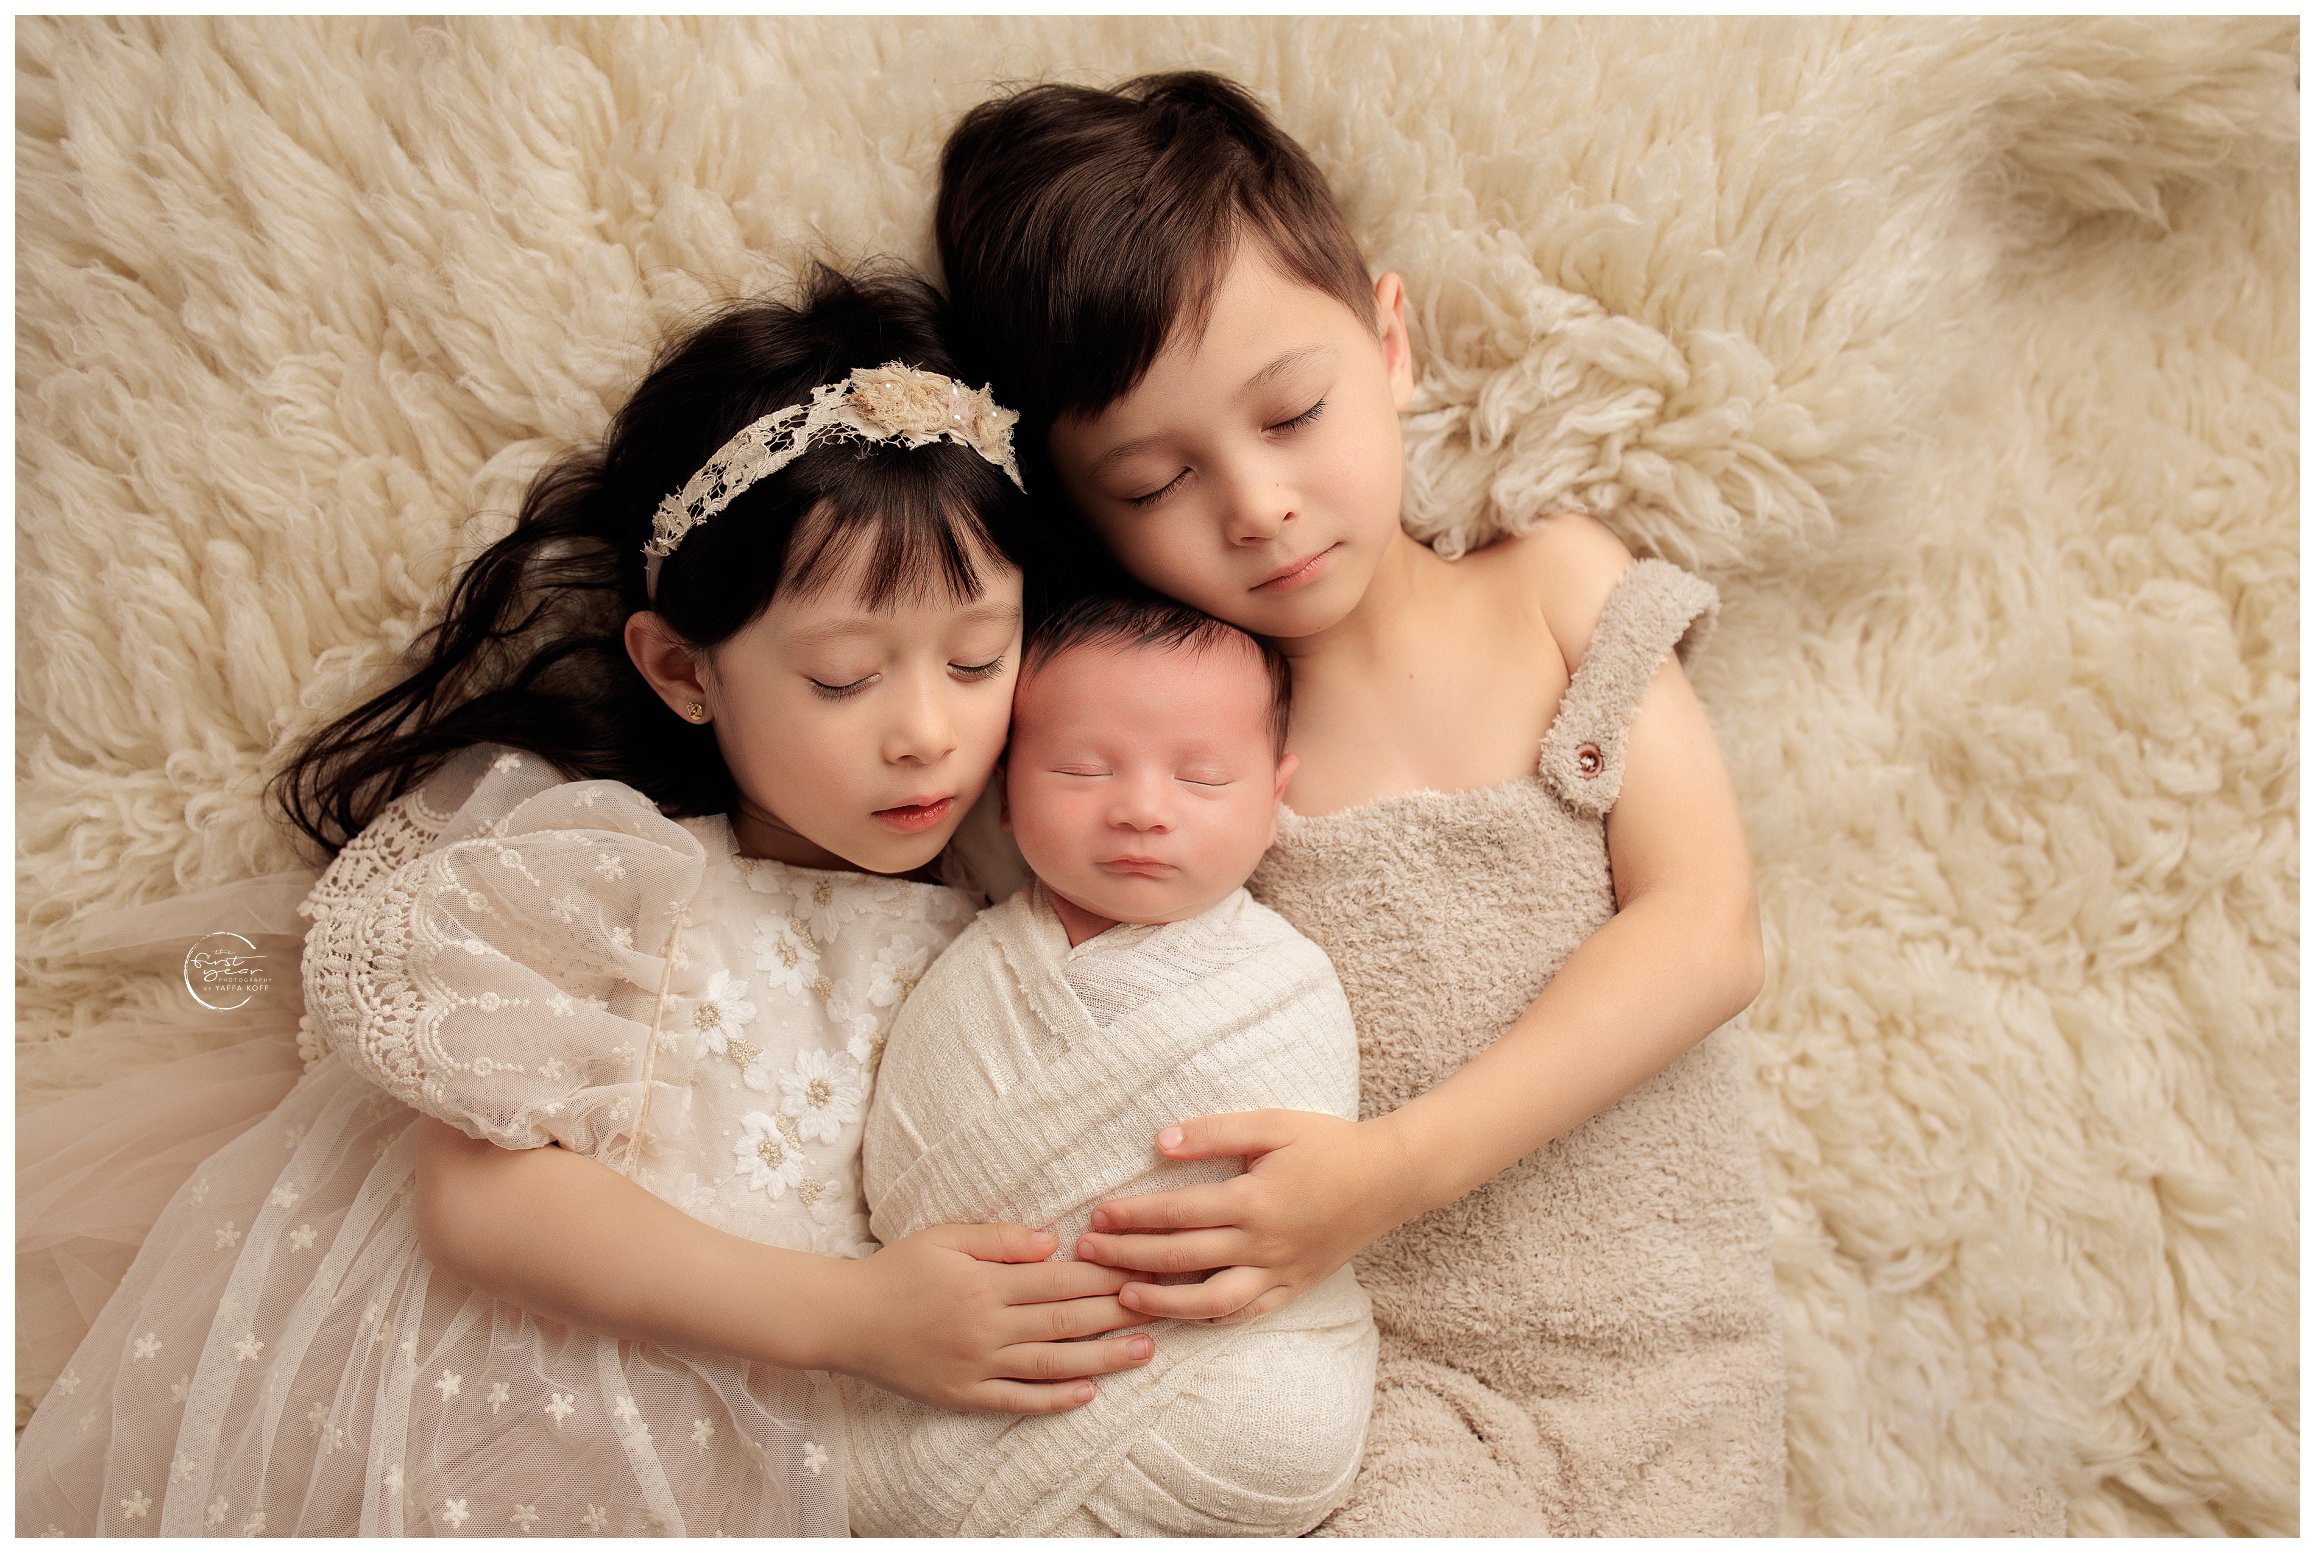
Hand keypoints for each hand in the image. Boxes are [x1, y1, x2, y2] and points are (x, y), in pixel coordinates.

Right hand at [825, 1222, 1152, 1413]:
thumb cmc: (897, 1270)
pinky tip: (1087, 1394)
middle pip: (1066, 1320)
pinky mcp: (964, 1395)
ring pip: (1052, 1364)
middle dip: (1118, 1311)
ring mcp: (978, 1365)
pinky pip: (1017, 1400)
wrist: (845, 1319)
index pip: (1061, 1278)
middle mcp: (988, 1327)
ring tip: (1144, 1351)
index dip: (1106, 1272)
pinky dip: (1054, 1400)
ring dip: (1102, 1359)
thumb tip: (1052, 1240)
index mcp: (986, 1283)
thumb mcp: (945, 1238)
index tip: (1144, 1266)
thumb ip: (1000, 1239)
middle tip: (1165, 1304)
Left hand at [1073, 1110, 1415, 1324]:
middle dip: (1128, 1257)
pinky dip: (1208, 1318)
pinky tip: (1178, 1315)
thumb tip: (1158, 1143)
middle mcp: (1263, 1244)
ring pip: (1210, 1300)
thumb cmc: (1330, 1144)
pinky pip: (1245, 1313)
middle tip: (1087, 1256)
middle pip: (1181, 1257)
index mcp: (1254, 1200)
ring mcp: (1279, 1272)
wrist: (1391, 1178)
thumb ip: (1214, 1133)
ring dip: (1162, 1302)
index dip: (1132, 1216)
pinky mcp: (1293, 1288)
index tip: (1096, 1215)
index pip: (1177, 1214)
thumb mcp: (1273, 1124)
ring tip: (1122, 1298)